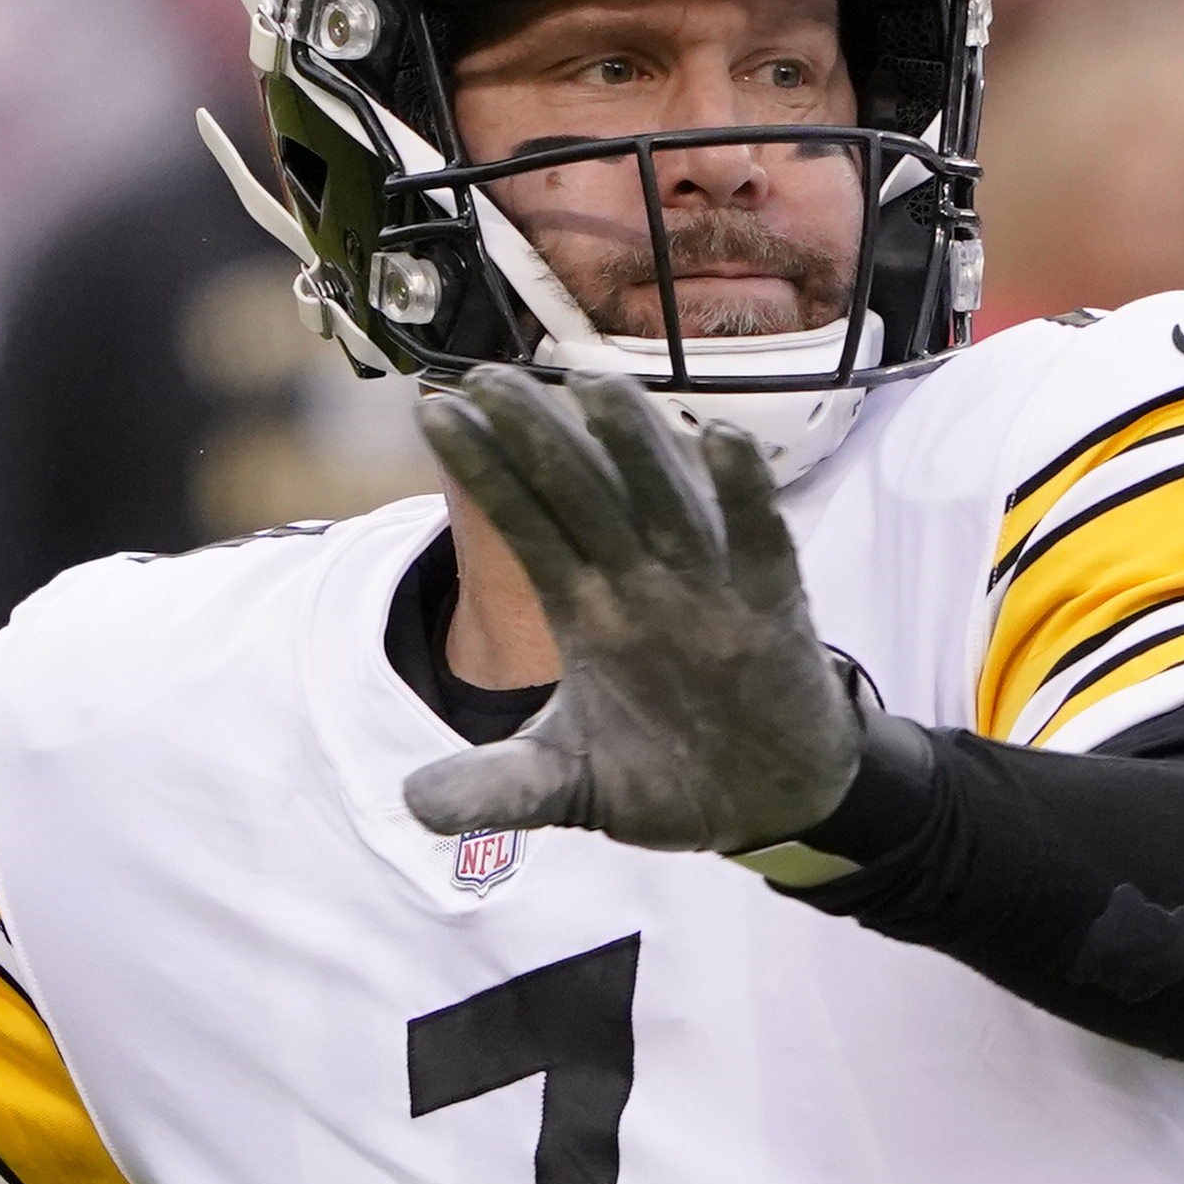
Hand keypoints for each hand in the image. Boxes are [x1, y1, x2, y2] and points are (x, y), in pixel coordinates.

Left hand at [403, 368, 868, 854]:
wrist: (766, 807)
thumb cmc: (667, 775)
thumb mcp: (568, 785)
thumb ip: (496, 788)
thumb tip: (411, 804)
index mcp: (587, 609)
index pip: (526, 524)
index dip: (484, 473)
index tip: (433, 413)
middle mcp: (639, 585)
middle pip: (581, 496)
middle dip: (538, 438)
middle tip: (489, 376)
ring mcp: (706, 591)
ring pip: (662, 503)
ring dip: (634, 446)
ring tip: (595, 387)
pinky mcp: (772, 611)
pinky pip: (757, 541)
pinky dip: (743, 495)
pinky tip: (722, 441)